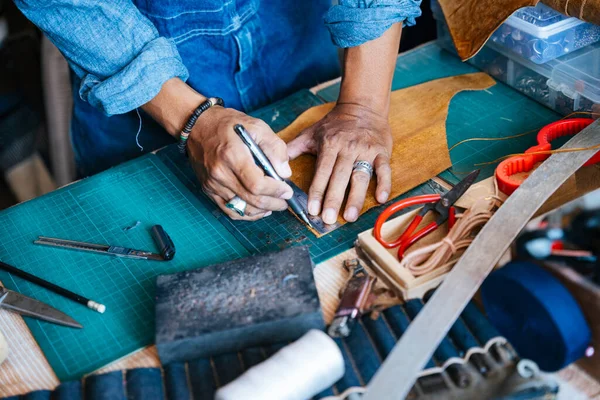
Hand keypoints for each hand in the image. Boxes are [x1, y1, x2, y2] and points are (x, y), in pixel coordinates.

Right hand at [187, 106, 293, 220]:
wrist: (197, 125)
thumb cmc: (228, 124)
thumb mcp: (257, 126)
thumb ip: (275, 148)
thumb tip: (285, 173)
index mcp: (232, 155)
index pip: (257, 184)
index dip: (275, 191)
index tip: (287, 190)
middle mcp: (220, 173)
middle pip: (251, 199)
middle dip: (273, 203)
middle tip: (285, 201)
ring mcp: (212, 183)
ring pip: (241, 209)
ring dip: (261, 210)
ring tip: (274, 205)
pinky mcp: (208, 189)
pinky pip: (229, 210)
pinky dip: (246, 214)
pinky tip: (258, 209)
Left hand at [287, 103, 391, 223]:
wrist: (363, 106)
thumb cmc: (335, 124)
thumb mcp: (312, 132)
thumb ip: (293, 148)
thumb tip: (274, 164)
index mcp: (329, 145)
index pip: (321, 172)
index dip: (317, 192)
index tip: (312, 210)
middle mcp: (347, 148)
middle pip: (339, 178)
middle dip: (333, 199)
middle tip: (329, 219)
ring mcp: (366, 150)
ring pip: (361, 176)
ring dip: (356, 197)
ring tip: (350, 216)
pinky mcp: (382, 152)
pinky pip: (384, 169)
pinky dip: (384, 183)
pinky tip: (381, 198)